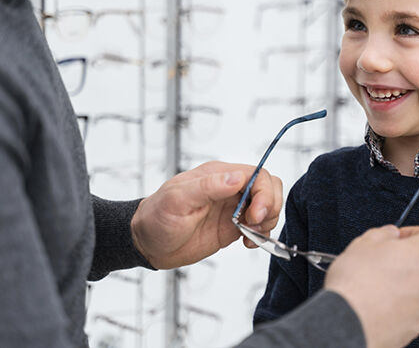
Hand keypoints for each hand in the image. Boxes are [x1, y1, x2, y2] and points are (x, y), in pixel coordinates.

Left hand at [130, 161, 281, 268]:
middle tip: (254, 224)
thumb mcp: (177, 200)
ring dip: (269, 220)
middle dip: (270, 205)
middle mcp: (229, 188)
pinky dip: (263, 234)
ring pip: (269, 204)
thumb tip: (236, 177)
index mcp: (218, 175)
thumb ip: (207, 186)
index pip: (256, 174)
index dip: (263, 193)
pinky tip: (249, 243)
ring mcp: (233, 207)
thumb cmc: (157, 218)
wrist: (148, 244)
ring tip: (252, 235)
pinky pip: (260, 224)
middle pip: (268, 186)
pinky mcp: (234, 226)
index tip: (255, 214)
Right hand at [324, 225, 418, 347]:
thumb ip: (383, 233)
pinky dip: (404, 302)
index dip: (415, 232)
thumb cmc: (356, 283)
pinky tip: (381, 300)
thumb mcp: (364, 243)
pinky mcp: (417, 326)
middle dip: (415, 258)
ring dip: (410, 282)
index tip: (399, 236)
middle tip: (391, 257)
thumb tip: (389, 234)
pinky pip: (416, 308)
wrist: (349, 321)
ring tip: (381, 282)